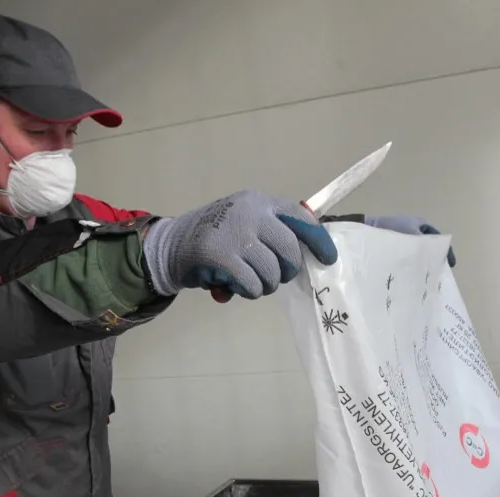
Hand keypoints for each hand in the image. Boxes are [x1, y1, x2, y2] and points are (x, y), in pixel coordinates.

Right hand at [144, 190, 338, 298]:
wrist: (170, 246)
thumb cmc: (214, 238)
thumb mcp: (244, 223)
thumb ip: (271, 231)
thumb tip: (307, 254)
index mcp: (259, 202)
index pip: (300, 217)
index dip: (318, 240)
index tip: (329, 259)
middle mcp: (250, 212)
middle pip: (290, 249)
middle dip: (287, 270)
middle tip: (276, 278)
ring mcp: (236, 232)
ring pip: (272, 271)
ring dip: (265, 286)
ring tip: (250, 283)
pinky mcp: (222, 254)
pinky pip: (252, 283)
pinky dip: (249, 291)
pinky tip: (236, 287)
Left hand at [364, 215, 456, 266]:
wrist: (368, 230)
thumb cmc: (392, 231)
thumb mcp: (413, 238)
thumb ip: (424, 248)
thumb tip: (433, 261)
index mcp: (421, 224)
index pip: (438, 238)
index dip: (446, 251)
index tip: (450, 265)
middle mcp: (414, 230)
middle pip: (428, 246)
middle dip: (433, 259)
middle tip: (437, 274)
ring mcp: (403, 238)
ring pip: (418, 252)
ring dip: (422, 263)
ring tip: (425, 278)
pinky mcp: (393, 245)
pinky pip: (407, 255)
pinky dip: (411, 264)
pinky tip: (410, 275)